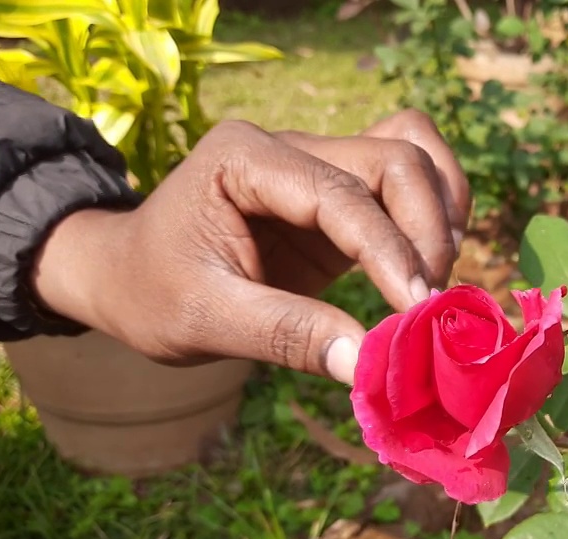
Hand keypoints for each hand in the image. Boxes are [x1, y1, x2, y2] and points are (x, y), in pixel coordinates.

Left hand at [30, 111, 470, 385]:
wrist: (126, 277)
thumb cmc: (151, 293)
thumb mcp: (205, 320)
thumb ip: (287, 335)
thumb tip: (369, 362)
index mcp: (244, 158)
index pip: (341, 194)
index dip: (389, 251)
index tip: (416, 310)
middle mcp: (289, 146)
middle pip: (394, 157)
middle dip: (426, 228)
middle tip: (428, 302)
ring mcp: (318, 164)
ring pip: (413, 153)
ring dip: (442, 210)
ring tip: (437, 277)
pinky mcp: (339, 195)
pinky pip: (408, 178)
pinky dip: (437, 210)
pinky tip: (431, 263)